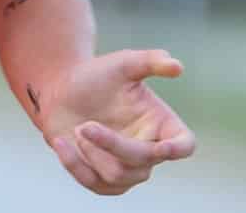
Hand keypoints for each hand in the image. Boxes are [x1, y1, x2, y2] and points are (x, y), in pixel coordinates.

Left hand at [41, 48, 195, 195]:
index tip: (163, 147)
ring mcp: (127, 169)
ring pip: (118, 175)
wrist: (60, 91)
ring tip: (79, 128)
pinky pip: (94, 183)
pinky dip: (75, 164)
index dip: (178, 149)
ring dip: (93, 151)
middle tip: (86, 126)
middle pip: (143, 161)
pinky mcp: (102, 180)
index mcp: (162, 125)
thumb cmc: (96, 76)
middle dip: (113, 144)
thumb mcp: (122, 63)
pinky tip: (62, 142)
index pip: (184, 145)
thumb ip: (150, 61)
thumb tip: (177, 66)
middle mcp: (150, 151)